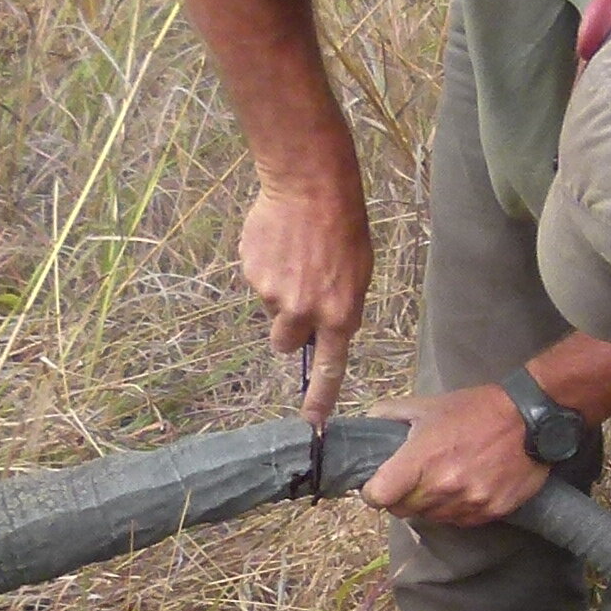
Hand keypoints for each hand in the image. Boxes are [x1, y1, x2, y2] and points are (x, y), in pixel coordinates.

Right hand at [238, 173, 371, 429]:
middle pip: (284, 344)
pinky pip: (257, 282)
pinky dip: (266, 268)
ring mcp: (274, 294)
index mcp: (339, 314)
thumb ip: (340, 309)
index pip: (329, 368)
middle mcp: (305, 312)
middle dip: (288, 327)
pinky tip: (279, 243)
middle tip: (299, 293)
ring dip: (278, 292)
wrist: (309, 187)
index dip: (320, 398)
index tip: (312, 423)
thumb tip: (320, 333)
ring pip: (271, 309)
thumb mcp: (358, 273)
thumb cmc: (343, 227)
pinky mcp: (251, 274)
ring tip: (294, 257)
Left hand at [363, 383, 551, 528]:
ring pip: (431, 518)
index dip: (373, 491)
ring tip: (445, 480)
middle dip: (402, 497)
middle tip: (414, 479)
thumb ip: (391, 414)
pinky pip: (459, 521)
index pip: (378, 496)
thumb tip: (369, 424)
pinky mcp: (489, 512)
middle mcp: (442, 486)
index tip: (379, 485)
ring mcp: (467, 502)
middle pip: (402, 511)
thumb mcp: (429, 405)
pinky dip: (456, 509)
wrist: (529, 420)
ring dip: (430, 504)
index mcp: (420, 459)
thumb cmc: (477, 410)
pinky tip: (466, 487)